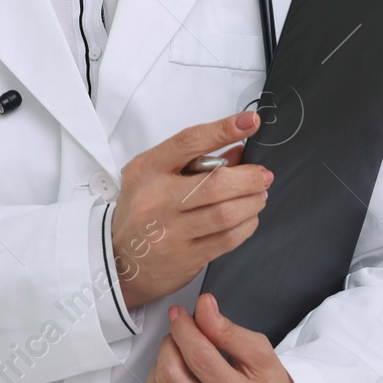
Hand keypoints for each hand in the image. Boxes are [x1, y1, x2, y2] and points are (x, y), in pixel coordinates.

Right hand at [110, 112, 273, 309]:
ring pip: (225, 214)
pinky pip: (226, 240)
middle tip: (264, 176)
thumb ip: (194, 161)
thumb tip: (238, 151)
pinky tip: (249, 219)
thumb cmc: (141, 210)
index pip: (189, 142)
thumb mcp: (154, 175)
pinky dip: (246, 226)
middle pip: (216, 184)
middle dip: (249, 179)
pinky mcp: (185, 257)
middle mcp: (158, 199)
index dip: (223, 130)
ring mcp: (171, 231)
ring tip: (260, 197)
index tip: (249, 122)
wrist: (119, 260)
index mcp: (149, 169)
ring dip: (252, 203)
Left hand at [137, 293, 313, 382]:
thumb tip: (204, 307)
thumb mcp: (262, 356)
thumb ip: (229, 331)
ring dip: (158, 366)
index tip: (180, 315)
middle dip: (170, 344)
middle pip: (170, 374)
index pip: (199, 356)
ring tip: (177, 359)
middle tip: (181, 336)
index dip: (184, 327)